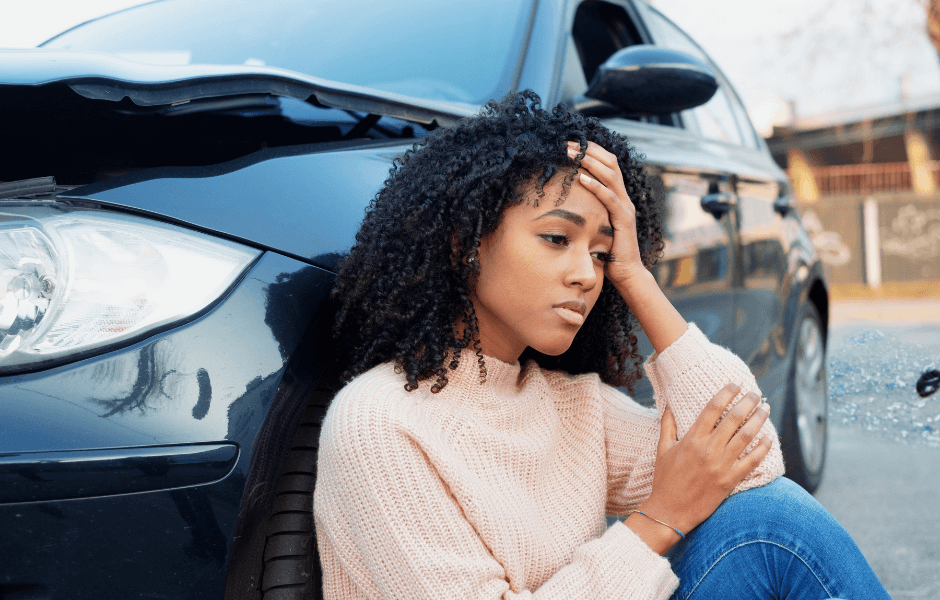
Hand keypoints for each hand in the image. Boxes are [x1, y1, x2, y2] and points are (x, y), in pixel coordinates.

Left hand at [566, 141, 644, 288]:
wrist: (626, 273)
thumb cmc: (607, 251)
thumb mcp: (595, 225)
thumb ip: (587, 210)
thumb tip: (565, 200)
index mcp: (617, 196)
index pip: (607, 164)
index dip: (591, 150)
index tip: (571, 142)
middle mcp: (624, 197)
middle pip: (610, 163)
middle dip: (589, 150)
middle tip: (567, 142)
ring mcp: (626, 207)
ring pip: (610, 176)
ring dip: (590, 162)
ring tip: (572, 153)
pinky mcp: (624, 220)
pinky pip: (610, 198)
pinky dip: (596, 186)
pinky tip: (581, 177)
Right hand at [640, 383, 772, 536]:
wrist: (670, 511)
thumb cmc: (664, 479)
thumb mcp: (662, 449)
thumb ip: (667, 425)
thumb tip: (668, 404)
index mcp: (692, 439)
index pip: (712, 408)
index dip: (726, 393)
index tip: (736, 384)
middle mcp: (708, 449)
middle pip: (734, 418)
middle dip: (748, 401)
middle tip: (756, 392)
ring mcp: (721, 465)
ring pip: (747, 436)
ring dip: (759, 419)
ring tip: (765, 408)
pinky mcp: (731, 480)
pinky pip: (753, 461)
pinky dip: (763, 448)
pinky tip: (769, 438)